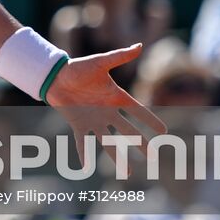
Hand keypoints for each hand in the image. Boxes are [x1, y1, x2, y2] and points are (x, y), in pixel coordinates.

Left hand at [44, 43, 166, 175]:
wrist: (55, 75)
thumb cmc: (78, 68)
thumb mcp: (100, 62)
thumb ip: (119, 56)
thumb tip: (139, 45)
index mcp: (116, 97)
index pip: (138, 111)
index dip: (150, 120)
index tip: (164, 132)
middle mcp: (108, 112)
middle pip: (128, 131)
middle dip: (141, 144)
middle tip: (153, 158)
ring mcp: (94, 120)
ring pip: (109, 141)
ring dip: (118, 157)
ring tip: (127, 173)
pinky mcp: (79, 125)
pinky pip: (83, 142)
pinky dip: (84, 154)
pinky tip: (86, 167)